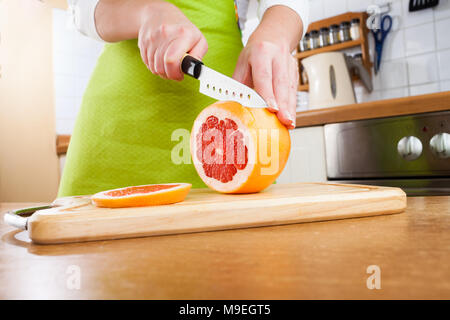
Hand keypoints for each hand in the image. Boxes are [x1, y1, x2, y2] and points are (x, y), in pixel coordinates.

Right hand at [137, 2, 207, 79]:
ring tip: (168, 66)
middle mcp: (165, 34)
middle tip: (175, 73)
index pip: (171, 61)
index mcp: (182, 34)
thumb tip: (193, 70)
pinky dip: (154, 66)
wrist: (160, 13)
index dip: (175, 73)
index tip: (180, 75)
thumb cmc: (183, 30)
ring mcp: (152, 38)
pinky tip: (160, 60)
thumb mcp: (198, 39)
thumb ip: (198, 56)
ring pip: (154, 67)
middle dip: (169, 75)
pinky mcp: (143, 42)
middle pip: (161, 67)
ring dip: (162, 71)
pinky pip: (147, 63)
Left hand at [233, 5, 301, 129]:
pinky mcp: (295, 72)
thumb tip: (229, 103)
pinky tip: (291, 118)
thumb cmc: (255, 52)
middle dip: (284, 105)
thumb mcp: (242, 62)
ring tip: (289, 123)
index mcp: (261, 53)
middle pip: (281, 84)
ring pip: (290, 89)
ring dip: (290, 108)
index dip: (268, 93)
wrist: (275, 34)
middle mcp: (278, 58)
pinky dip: (292, 106)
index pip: (264, 76)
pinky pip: (294, 91)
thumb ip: (238, 83)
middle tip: (284, 121)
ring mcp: (289, 65)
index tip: (272, 108)